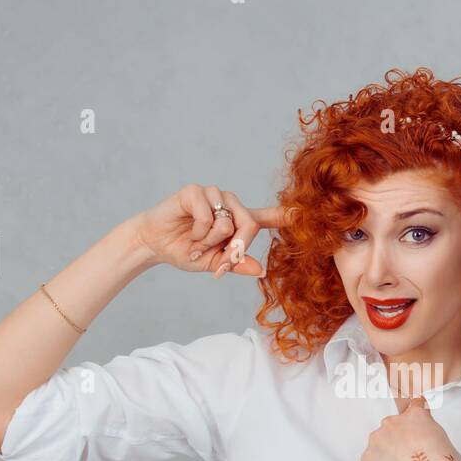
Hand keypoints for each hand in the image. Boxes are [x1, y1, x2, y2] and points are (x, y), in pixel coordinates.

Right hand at [132, 184, 289, 277]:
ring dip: (209, 241)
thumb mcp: (215, 263)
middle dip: (233, 247)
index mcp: (238, 220)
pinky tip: (187, 232)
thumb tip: (261, 270)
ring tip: (195, 242)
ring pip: (227, 223)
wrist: (155, 245)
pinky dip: (198, 232)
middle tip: (216, 260)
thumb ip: (237, 263)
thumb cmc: (186, 251)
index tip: (305, 213)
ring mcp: (214, 195)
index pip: (267, 217)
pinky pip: (208, 216)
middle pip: (249, 224)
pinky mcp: (196, 191)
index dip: (286, 215)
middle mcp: (230, 204)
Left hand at [360, 396, 460, 460]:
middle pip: (393, 426)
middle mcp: (393, 422)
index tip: (415, 422)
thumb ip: (434, 438)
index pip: (414, 405)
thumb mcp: (447, 443)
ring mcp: (378, 438)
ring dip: (387, 452)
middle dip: (400, 439)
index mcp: (415, 416)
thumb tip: (433, 445)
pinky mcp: (368, 456)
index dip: (416, 416)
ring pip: (380, 443)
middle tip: (410, 455)